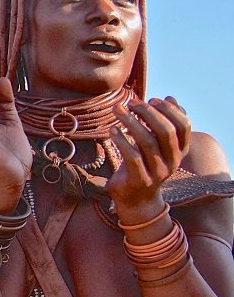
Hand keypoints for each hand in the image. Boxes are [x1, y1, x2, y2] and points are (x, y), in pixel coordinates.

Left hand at [108, 97, 190, 222]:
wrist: (136, 199)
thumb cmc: (145, 164)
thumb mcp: (157, 144)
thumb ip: (164, 123)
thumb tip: (171, 98)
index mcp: (180, 150)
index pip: (184, 126)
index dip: (170, 110)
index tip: (152, 98)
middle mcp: (172, 161)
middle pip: (166, 131)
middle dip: (148, 113)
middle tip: (131, 102)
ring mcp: (157, 172)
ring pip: (147, 142)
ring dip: (131, 122)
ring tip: (117, 110)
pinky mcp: (140, 180)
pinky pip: (132, 157)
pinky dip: (121, 141)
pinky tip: (112, 130)